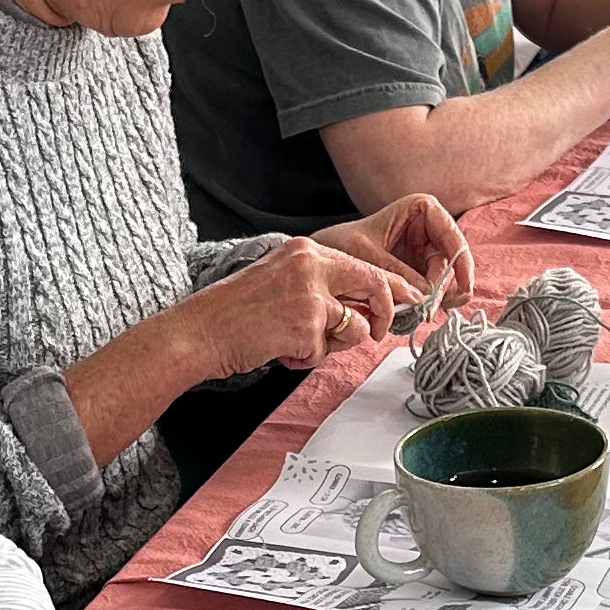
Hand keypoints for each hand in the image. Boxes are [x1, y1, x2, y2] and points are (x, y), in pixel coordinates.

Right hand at [184, 235, 409, 380]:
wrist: (200, 331)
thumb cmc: (235, 313)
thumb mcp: (281, 282)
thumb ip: (320, 288)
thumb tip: (363, 310)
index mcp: (305, 251)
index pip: (362, 264)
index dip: (390, 285)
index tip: (410, 298)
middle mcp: (311, 266)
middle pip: (374, 286)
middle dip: (384, 313)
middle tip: (377, 332)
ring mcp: (310, 296)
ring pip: (353, 328)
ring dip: (330, 344)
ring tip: (294, 340)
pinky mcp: (305, 327)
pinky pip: (323, 353)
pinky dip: (303, 359)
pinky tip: (278, 349)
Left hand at [339, 195, 474, 308]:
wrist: (327, 260)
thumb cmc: (342, 244)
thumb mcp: (366, 255)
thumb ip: (396, 271)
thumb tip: (425, 295)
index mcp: (420, 209)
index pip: (450, 231)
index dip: (461, 258)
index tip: (463, 285)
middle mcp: (429, 229)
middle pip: (452, 260)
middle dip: (444, 286)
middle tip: (428, 309)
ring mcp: (427, 252)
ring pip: (447, 278)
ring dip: (438, 298)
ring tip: (420, 313)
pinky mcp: (422, 272)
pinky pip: (437, 289)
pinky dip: (432, 303)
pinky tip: (422, 313)